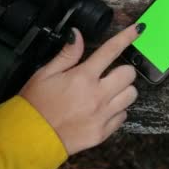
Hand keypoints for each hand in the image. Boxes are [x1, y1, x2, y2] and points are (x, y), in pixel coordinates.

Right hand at [19, 23, 143, 154]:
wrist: (29, 139)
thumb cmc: (35, 104)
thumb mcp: (45, 74)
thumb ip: (67, 55)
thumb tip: (77, 34)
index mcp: (83, 77)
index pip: (111, 50)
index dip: (127, 37)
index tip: (139, 29)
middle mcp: (97, 95)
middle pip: (129, 74)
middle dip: (122, 72)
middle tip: (109, 76)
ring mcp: (102, 115)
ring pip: (131, 96)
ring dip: (123, 92)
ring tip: (108, 94)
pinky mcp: (103, 132)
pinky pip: (123, 116)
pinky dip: (117, 112)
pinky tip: (102, 111)